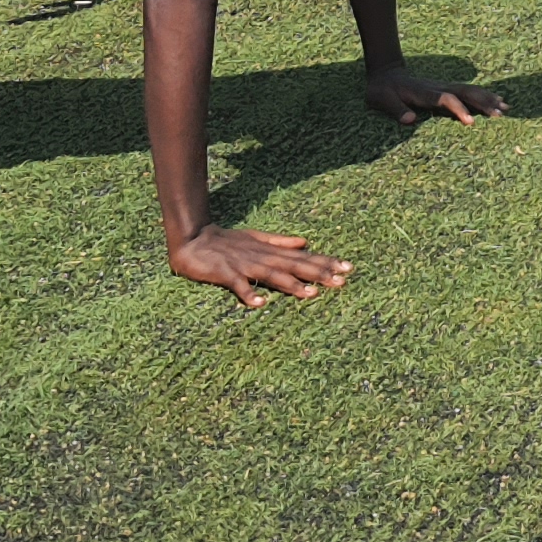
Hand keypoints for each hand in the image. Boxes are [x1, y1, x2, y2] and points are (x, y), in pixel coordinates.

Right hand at [168, 225, 352, 307]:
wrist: (192, 238)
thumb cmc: (226, 242)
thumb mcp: (256, 239)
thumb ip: (280, 242)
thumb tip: (305, 242)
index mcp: (270, 251)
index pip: (303, 257)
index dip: (325, 262)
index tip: (348, 268)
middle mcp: (261, 257)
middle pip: (294, 265)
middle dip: (318, 273)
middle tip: (341, 281)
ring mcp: (243, 265)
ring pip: (271, 275)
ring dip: (290, 284)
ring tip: (310, 294)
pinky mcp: (224, 273)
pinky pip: (237, 285)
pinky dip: (248, 293)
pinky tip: (260, 304)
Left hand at [367, 65, 504, 124]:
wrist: (386, 71)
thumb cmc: (382, 89)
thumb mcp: (381, 99)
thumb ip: (395, 109)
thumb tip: (410, 121)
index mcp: (424, 92)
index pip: (446, 99)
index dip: (458, 109)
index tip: (471, 122)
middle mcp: (438, 87)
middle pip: (465, 92)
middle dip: (483, 102)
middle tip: (501, 114)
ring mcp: (443, 86)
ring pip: (469, 90)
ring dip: (487, 98)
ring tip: (506, 108)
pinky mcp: (446, 89)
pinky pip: (467, 91)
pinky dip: (483, 95)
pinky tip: (496, 101)